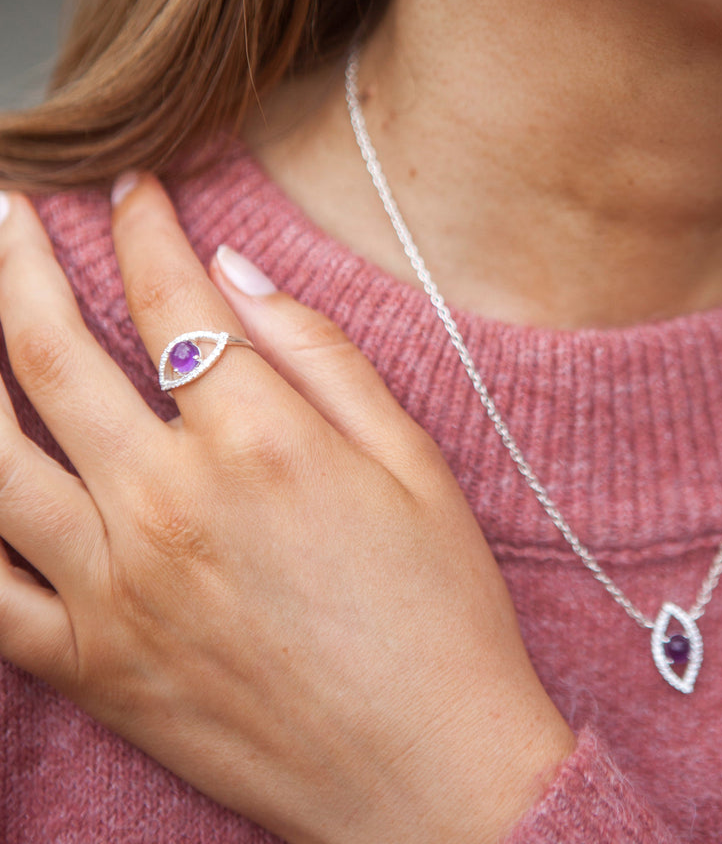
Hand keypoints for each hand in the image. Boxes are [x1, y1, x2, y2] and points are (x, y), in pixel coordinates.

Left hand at [0, 176, 573, 843]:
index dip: (142, 225)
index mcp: (257, 440)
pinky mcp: (91, 664)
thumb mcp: (410, 458)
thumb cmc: (436, 610)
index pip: (169, 295)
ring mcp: (115, 588)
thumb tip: (232, 267)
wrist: (429, 774)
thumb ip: (315, 350)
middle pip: (51, 352)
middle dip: (19, 262)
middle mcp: (168, 503)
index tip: (133, 189)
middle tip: (7, 211)